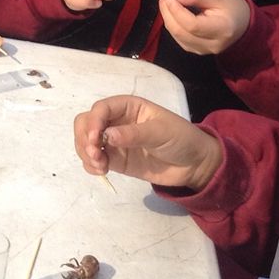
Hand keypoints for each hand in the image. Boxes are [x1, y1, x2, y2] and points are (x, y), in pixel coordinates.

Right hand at [73, 94, 221, 187]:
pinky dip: (90, 165)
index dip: (93, 122)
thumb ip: (134, 134)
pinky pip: (93, 160)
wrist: (194, 165)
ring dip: (86, 153)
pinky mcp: (115, 160)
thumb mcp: (161, 132)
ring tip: (101, 167)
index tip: (95, 139)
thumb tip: (107, 136)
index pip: (101, 109)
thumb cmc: (181, 139)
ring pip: (85, 142)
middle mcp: (116, 122)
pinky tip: (101, 171)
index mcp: (128, 107)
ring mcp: (113, 142)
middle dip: (84, 138)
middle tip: (95, 154)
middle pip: (86, 123)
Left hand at [158, 0, 250, 54]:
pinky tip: (172, 11)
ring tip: (167, 0)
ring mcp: (202, 51)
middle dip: (167, 12)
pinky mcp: (195, 50)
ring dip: (167, 17)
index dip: (177, 10)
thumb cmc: (233, 9)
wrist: (243, 26)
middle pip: (180, 31)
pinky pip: (177, 37)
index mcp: (222, 30)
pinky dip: (172, 23)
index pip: (192, 25)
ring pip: (176, 35)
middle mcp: (211, 44)